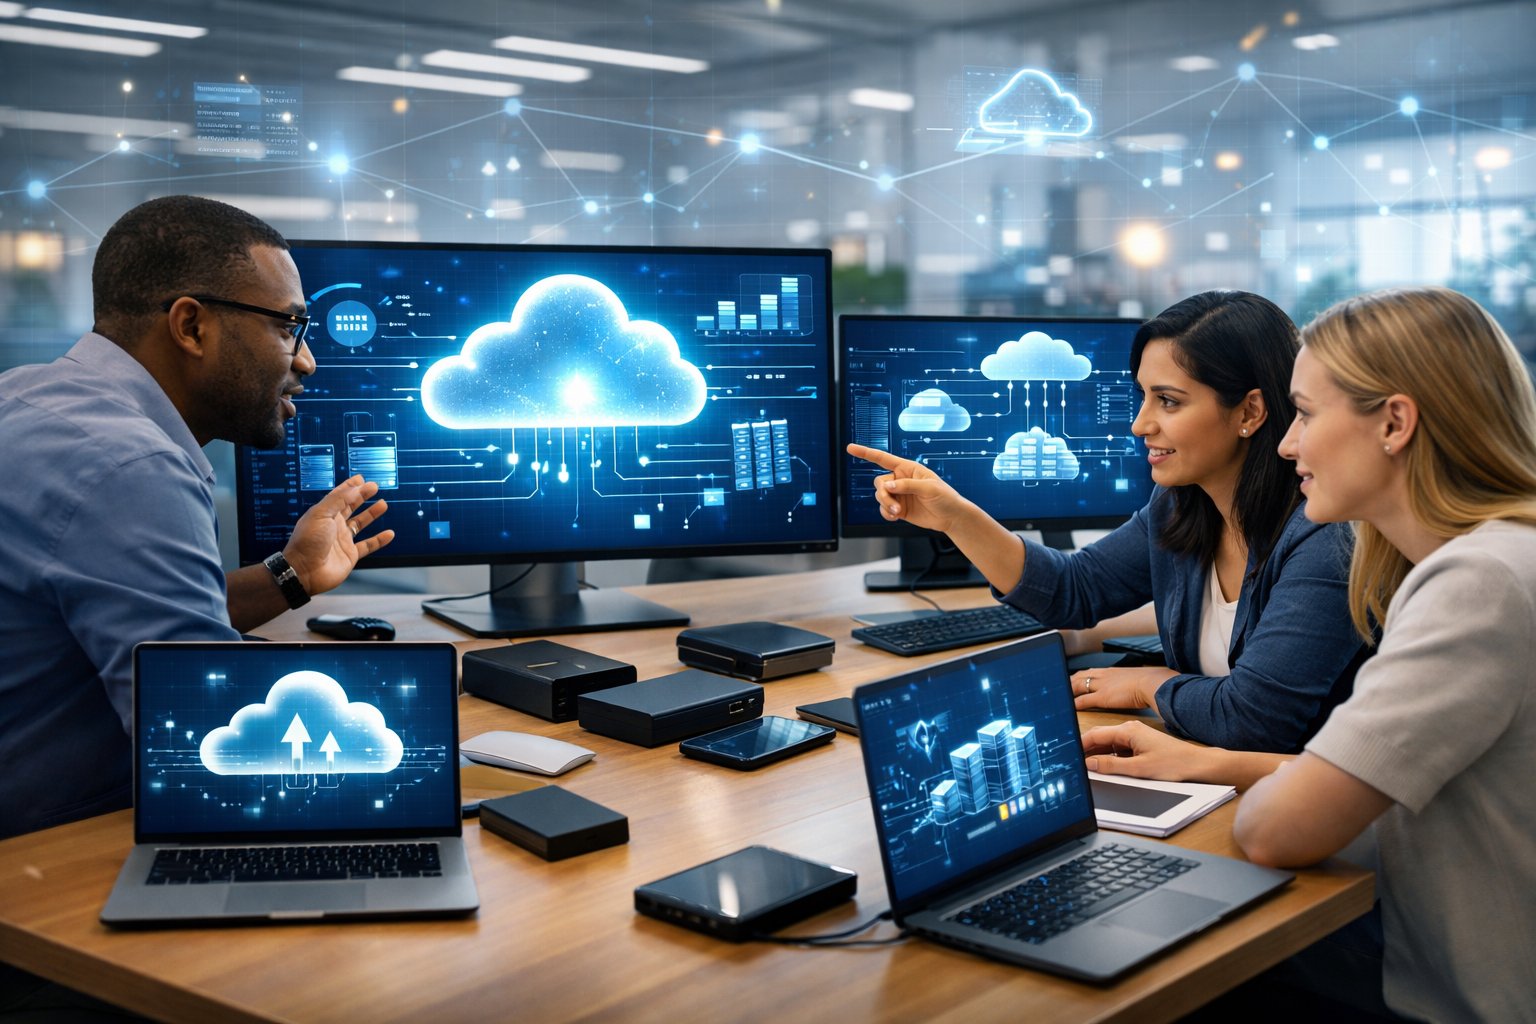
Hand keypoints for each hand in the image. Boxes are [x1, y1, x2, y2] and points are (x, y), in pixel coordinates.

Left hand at [282, 475, 394, 595]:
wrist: (304, 571)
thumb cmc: (307, 542)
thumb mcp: (320, 514)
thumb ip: (339, 500)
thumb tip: (356, 489)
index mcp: (324, 514)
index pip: (339, 496)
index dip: (350, 487)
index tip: (361, 478)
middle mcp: (334, 525)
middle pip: (351, 507)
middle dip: (362, 496)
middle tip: (374, 487)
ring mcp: (342, 540)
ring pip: (360, 524)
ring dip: (371, 514)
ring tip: (383, 505)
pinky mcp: (350, 555)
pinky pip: (368, 545)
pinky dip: (379, 540)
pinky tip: (389, 534)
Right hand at [845, 443, 974, 533]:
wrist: (950, 517)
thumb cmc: (945, 497)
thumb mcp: (929, 488)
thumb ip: (907, 485)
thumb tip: (888, 486)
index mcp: (907, 468)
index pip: (883, 459)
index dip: (865, 453)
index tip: (850, 448)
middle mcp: (900, 479)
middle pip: (879, 482)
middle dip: (884, 495)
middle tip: (896, 506)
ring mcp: (899, 494)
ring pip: (880, 496)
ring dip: (886, 505)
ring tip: (898, 513)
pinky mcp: (898, 508)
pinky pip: (883, 509)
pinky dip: (886, 513)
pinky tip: (895, 518)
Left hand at [1070, 666, 1172, 710]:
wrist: (1153, 683)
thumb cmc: (1151, 682)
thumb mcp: (1136, 679)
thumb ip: (1130, 682)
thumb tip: (1133, 686)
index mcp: (1112, 671)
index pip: (1090, 671)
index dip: (1079, 675)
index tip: (1073, 678)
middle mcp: (1104, 676)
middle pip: (1080, 677)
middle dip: (1068, 681)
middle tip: (1060, 686)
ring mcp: (1102, 686)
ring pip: (1078, 686)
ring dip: (1068, 691)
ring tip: (1060, 697)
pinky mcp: (1102, 697)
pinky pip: (1084, 700)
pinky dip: (1075, 704)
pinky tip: (1070, 707)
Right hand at [1080, 721, 1213, 781]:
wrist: (1197, 765)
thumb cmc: (1174, 764)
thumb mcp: (1138, 769)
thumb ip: (1111, 766)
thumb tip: (1090, 764)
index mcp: (1128, 730)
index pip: (1095, 734)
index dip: (1080, 744)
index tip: (1068, 752)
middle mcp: (1130, 730)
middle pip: (1100, 738)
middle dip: (1085, 749)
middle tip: (1072, 761)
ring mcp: (1135, 737)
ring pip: (1108, 744)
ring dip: (1097, 754)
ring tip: (1085, 766)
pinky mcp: (1140, 745)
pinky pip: (1118, 749)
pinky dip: (1108, 757)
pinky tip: (1104, 766)